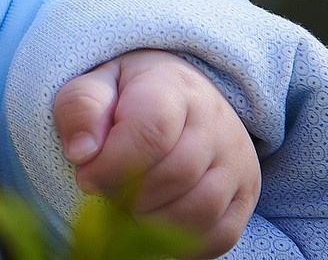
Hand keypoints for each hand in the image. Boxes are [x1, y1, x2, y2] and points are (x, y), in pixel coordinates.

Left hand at [54, 49, 259, 255]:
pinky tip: (155, 223)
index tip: (86, 177)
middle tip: (106, 192)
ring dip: (154, 220)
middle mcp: (217, 124)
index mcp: (174, 88)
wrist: (177, 94)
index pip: (152, 132)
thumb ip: (81, 108)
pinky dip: (182, 244)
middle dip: (129, 195)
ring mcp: (237, 161)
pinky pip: (221, 235)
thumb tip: (82, 154)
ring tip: (128, 206)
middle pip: (176, 175)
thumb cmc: (125, 93)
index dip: (113, 165)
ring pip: (201, 210)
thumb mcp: (94, 84)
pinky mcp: (246, 194)